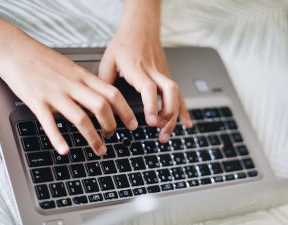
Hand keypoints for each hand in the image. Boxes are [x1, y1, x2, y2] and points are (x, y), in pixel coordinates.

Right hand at [0, 38, 137, 154]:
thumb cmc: (43, 59)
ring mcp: (55, 94)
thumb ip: (85, 82)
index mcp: (82, 76)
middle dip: (112, 125)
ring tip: (99, 149)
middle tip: (114, 136)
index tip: (132, 124)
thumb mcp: (70, 67)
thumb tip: (100, 97)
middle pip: (101, 106)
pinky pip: (50, 123)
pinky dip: (58, 139)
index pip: (112, 93)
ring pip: (80, 118)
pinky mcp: (37, 102)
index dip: (126, 111)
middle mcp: (72, 85)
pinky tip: (65, 151)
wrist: (15, 49)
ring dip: (93, 138)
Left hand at [99, 9, 191, 142]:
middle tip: (158, 130)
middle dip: (167, 114)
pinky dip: (183, 110)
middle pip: (169, 92)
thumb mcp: (108, 60)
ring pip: (176, 95)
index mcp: (136, 67)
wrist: (141, 25)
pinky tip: (186, 123)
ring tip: (164, 134)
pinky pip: (179, 94)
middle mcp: (153, 70)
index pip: (148, 87)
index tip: (150, 121)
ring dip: (173, 117)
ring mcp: (163, 73)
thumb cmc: (124, 42)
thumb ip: (105, 83)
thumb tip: (101, 104)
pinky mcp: (167, 75)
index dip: (151, 105)